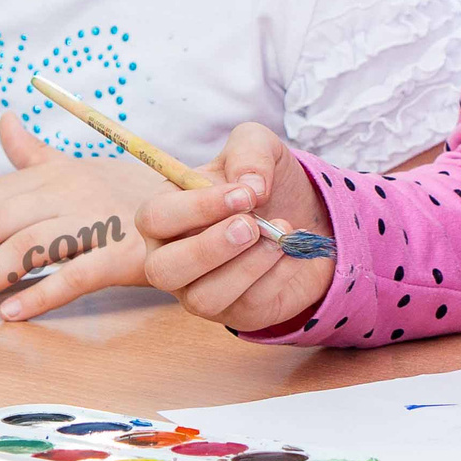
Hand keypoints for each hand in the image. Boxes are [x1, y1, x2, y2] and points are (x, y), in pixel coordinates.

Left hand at [0, 112, 155, 318]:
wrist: (202, 203)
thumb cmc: (132, 191)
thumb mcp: (80, 166)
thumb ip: (35, 153)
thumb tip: (3, 120)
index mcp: (57, 172)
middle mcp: (72, 191)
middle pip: (3, 218)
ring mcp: (98, 220)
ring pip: (32, 245)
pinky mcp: (123, 253)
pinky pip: (76, 274)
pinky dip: (43, 294)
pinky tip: (14, 312)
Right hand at [136, 122, 334, 332]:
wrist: (304, 215)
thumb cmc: (263, 183)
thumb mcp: (258, 146)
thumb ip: (250, 151)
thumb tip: (252, 186)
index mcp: (166, 214)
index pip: (155, 218)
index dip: (196, 208)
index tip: (244, 195)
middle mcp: (172, 257)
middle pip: (163, 269)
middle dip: (209, 249)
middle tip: (251, 226)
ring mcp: (201, 291)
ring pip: (204, 297)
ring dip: (246, 267)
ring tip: (279, 238)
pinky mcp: (236, 314)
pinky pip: (247, 306)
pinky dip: (275, 277)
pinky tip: (292, 253)